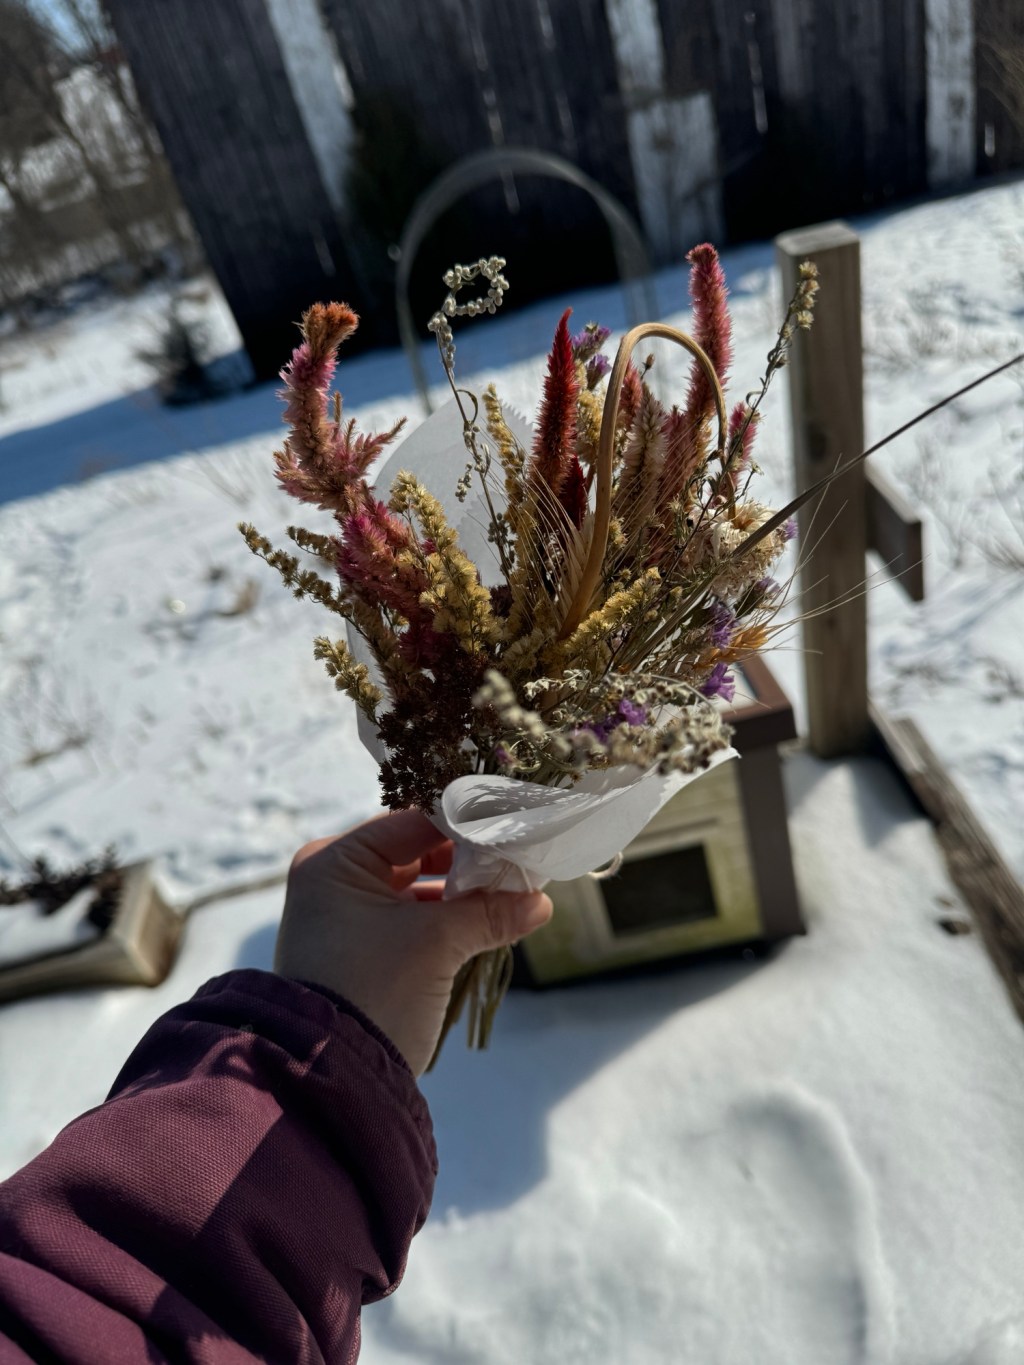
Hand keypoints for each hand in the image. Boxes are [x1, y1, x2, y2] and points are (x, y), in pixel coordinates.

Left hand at [274, 810, 552, 1074]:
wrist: (331, 1078)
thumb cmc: (376, 990)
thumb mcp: (436, 944)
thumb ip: (489, 912)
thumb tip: (541, 901)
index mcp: (335, 862)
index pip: (413, 823)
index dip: (468, 827)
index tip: (517, 830)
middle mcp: (333, 881)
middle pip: (416, 853)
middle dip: (470, 863)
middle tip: (521, 865)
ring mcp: (345, 918)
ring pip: (417, 888)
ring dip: (463, 894)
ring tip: (513, 895)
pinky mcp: (360, 952)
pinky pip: (411, 920)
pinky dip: (447, 919)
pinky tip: (490, 922)